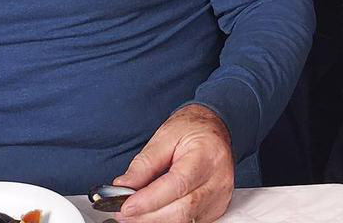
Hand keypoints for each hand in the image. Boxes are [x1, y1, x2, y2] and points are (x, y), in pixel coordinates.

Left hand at [112, 104, 234, 222]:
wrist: (214, 129)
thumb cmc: (192, 129)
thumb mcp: (165, 136)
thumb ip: (144, 163)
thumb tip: (123, 186)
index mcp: (207, 156)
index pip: (178, 185)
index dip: (150, 200)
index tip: (126, 206)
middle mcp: (218, 180)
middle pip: (182, 209)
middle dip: (148, 216)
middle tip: (123, 214)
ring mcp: (219, 197)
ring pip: (184, 220)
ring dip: (155, 220)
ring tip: (134, 214)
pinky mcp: (215, 209)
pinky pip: (189, 221)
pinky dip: (167, 220)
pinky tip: (151, 214)